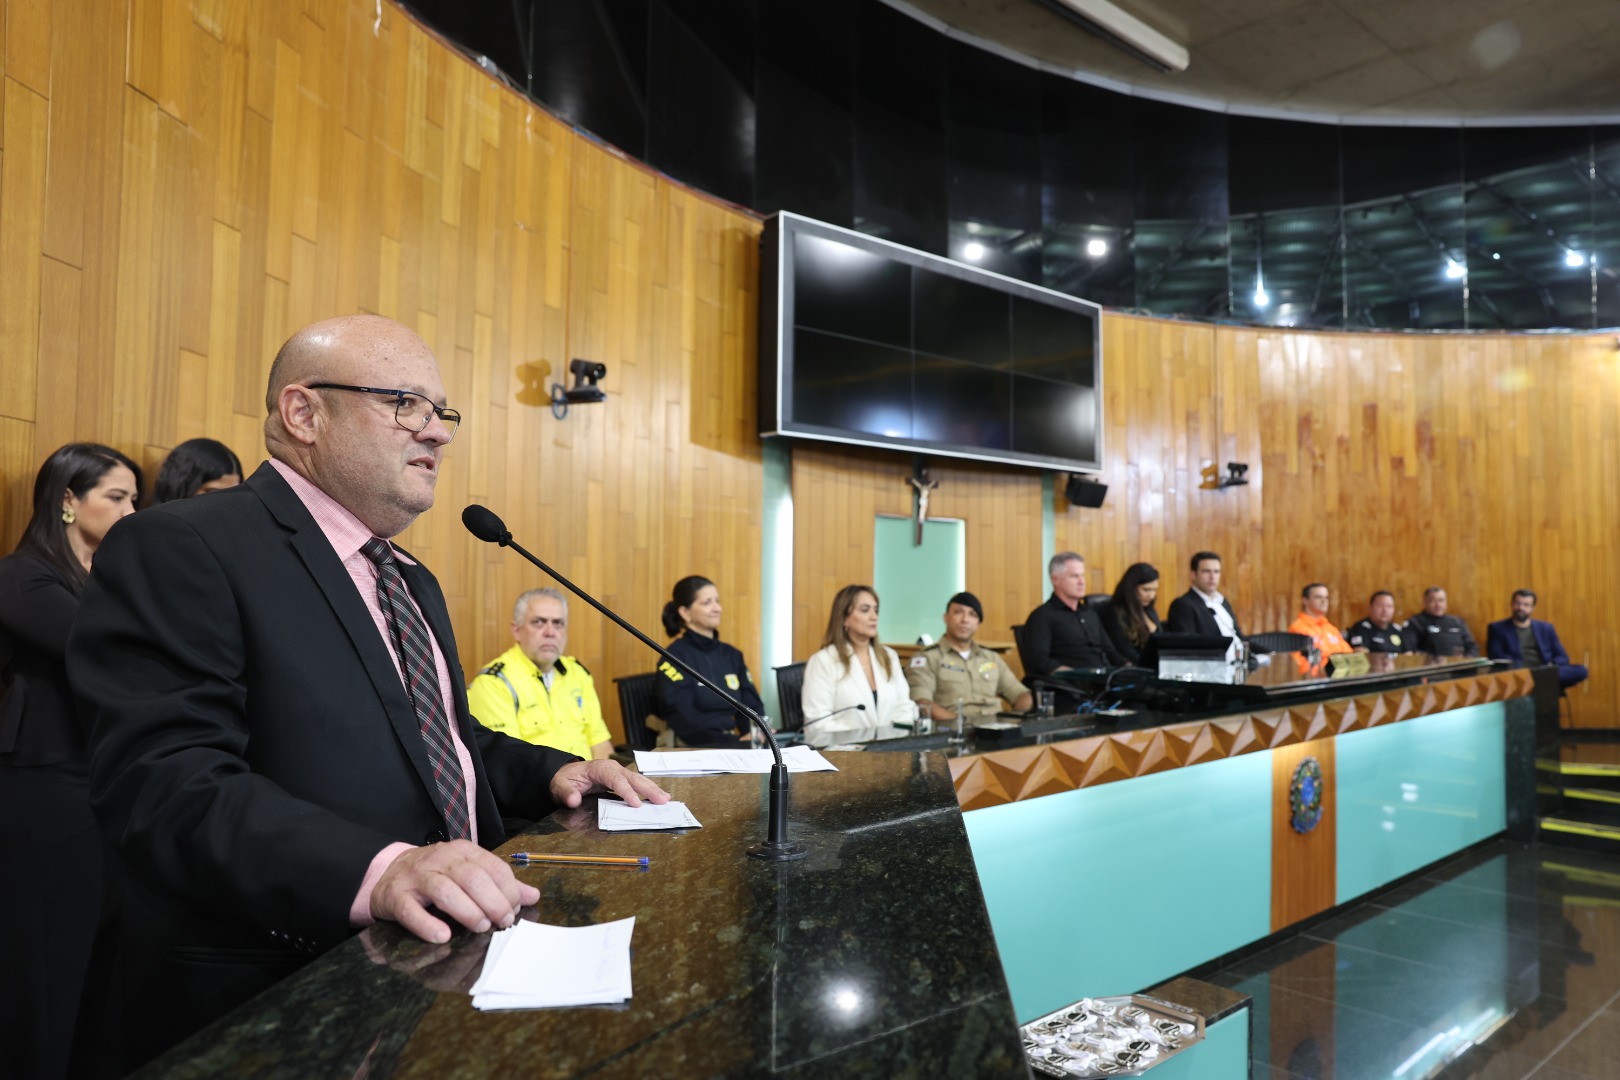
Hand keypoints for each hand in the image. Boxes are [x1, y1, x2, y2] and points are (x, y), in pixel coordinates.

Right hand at [370, 840, 536, 943]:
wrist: (388, 873)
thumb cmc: (435, 875)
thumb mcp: (468, 872)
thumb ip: (499, 884)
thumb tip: (532, 895)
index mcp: (462, 852)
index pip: (492, 867)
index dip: (508, 889)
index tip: (515, 909)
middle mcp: (440, 859)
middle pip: (472, 877)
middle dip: (493, 901)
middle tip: (503, 922)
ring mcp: (417, 877)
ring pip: (445, 890)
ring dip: (467, 910)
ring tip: (481, 927)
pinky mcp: (396, 896)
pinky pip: (411, 910)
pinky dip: (427, 924)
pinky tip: (442, 936)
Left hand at [550, 758, 669, 808]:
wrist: (564, 775)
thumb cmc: (563, 779)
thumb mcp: (559, 786)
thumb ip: (566, 793)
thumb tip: (574, 800)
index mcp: (599, 768)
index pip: (615, 779)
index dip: (627, 791)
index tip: (636, 804)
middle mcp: (612, 768)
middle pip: (632, 778)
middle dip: (648, 789)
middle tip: (662, 800)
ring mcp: (617, 773)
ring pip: (637, 780)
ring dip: (652, 789)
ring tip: (666, 799)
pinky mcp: (620, 780)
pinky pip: (635, 785)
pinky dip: (647, 791)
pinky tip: (657, 797)